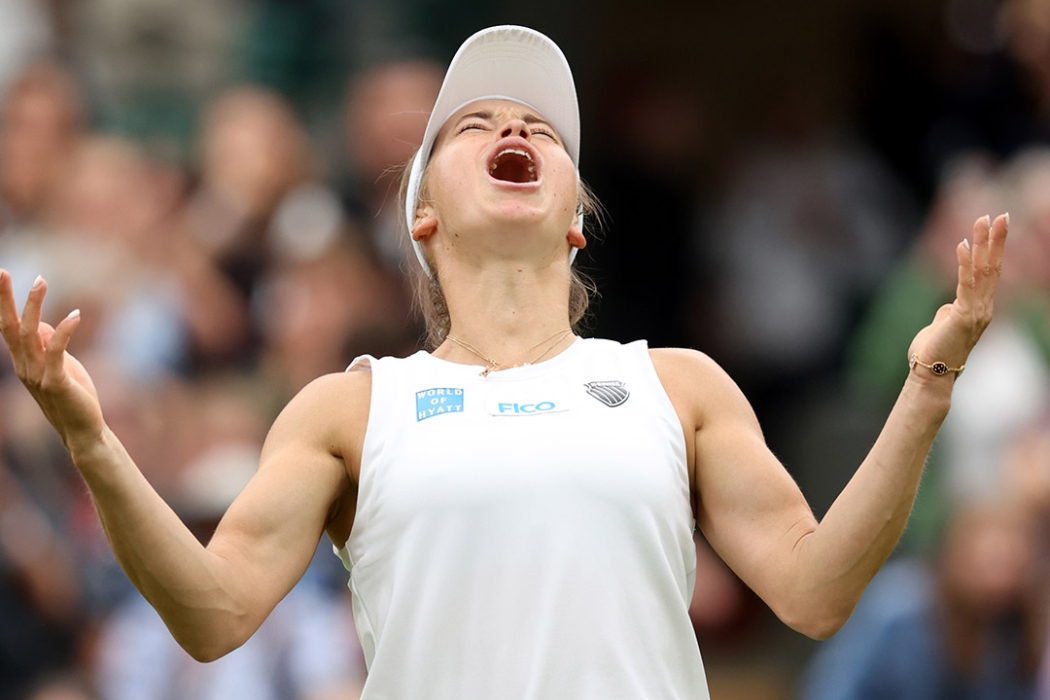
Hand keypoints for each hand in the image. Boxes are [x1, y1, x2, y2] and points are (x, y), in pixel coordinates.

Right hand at [0, 270, 104, 452]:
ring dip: (34, 306)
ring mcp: (38, 375)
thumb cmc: (74, 397)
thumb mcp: (62, 366)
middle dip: (4, 299)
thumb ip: (50, 346)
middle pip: (9, 327)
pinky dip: (64, 331)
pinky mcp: (56, 383)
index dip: (3, 303)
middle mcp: (24, 367)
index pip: (8, 328)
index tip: (1, 277)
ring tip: (40, 280)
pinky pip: (56, 351)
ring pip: (30, 334)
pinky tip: (75, 315)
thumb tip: (44, 325)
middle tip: (0, 271)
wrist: (83, 430)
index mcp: (24, 362)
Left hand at [907, 214, 1007, 378]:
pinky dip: (963, 263)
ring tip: (983, 220)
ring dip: (983, 244)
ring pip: (982, 271)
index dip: (993, 250)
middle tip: (1000, 215)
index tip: (994, 226)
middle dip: (995, 240)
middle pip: (992, 267)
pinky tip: (962, 244)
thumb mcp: (944, 326)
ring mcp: (976, 312)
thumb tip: (948, 306)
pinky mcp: (963, 315)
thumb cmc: (933, 352)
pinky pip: (965, 284)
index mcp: (979, 308)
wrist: (931, 374)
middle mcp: (983, 308)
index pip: (989, 273)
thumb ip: (949, 312)